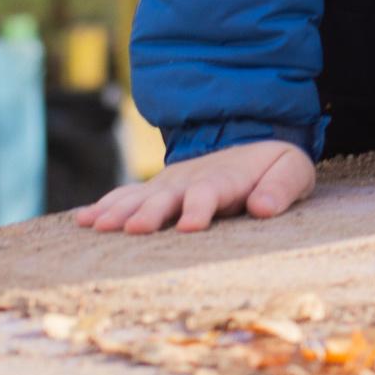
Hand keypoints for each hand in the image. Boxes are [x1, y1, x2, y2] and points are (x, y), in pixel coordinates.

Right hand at [75, 140, 316, 233]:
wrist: (253, 145)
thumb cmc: (274, 168)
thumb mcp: (292, 172)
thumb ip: (281, 188)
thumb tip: (264, 208)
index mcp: (226, 178)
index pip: (211, 192)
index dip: (199, 208)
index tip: (189, 226)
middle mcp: (191, 180)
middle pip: (167, 196)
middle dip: (150, 212)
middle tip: (132, 229)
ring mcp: (169, 183)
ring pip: (140, 196)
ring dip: (118, 210)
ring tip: (95, 226)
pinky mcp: (156, 189)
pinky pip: (126, 195)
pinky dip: (104, 206)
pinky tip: (81, 220)